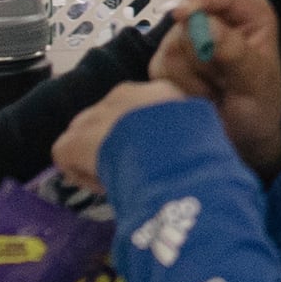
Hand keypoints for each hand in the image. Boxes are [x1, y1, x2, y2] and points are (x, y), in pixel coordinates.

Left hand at [53, 80, 192, 192]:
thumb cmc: (196, 147)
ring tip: (117, 182)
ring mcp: (94, 115)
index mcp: (161, 93)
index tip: (156, 158)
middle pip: (114, 120)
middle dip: (119, 143)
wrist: (166, 152)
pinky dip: (82, 174)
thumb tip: (204, 152)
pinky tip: (102, 188)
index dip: (148, 135)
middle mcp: (123, 95)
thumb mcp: (210, 137)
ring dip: (99, 157)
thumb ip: (197, 138)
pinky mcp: (73, 140)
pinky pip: (70, 157)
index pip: (147, 110)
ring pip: (89, 136)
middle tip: (134, 171)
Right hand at [153, 0, 280, 178]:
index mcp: (249, 14)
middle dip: (202, 58)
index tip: (182, 14)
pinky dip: (178, 88)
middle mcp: (218, 19)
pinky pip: (160, 68)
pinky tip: (197, 97)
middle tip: (223, 83)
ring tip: (214, 92)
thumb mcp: (255, 80)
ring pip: (172, 47)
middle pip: (189, 23)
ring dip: (193, 79)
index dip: (201, 2)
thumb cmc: (259, 107)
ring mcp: (190, 38)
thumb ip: (233, 51)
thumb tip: (203, 23)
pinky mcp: (168, 61)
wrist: (243, 141)